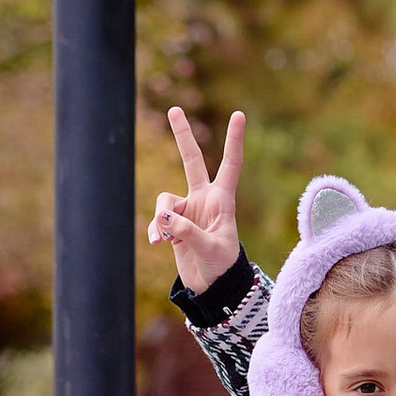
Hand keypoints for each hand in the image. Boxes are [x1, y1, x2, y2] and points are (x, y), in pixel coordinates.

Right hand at [148, 106, 245, 283]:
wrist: (212, 286)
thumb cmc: (221, 267)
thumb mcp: (210, 250)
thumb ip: (189, 232)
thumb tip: (166, 218)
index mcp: (223, 200)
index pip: (230, 164)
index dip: (234, 140)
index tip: (239, 114)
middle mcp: (205, 199)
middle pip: (191, 160)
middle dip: (182, 136)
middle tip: (174, 110)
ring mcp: (188, 209)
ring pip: (165, 200)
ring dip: (162, 218)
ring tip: (166, 239)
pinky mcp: (174, 223)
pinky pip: (158, 219)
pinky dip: (156, 231)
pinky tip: (159, 244)